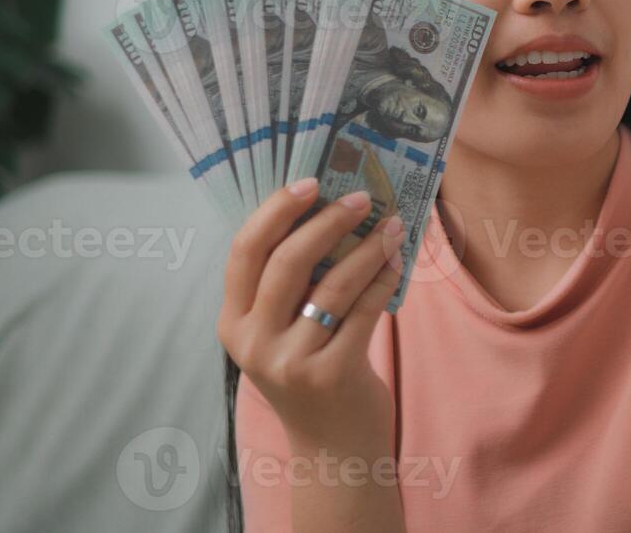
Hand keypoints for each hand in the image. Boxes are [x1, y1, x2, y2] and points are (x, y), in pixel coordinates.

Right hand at [217, 178, 406, 447]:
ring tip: (391, 225)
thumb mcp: (279, 333)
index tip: (310, 182)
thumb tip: (328, 208)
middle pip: (286, 261)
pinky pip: (364, 310)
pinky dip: (384, 278)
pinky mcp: (332, 373)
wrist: (332, 448)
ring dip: (367, 247)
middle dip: (326, 221)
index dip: (275, 211)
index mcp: (233, 324)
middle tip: (359, 198)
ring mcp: (291, 361)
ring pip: (332, 284)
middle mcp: (254, 342)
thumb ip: (287, 285)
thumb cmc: (309, 374)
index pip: (244, 252)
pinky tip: (397, 261)